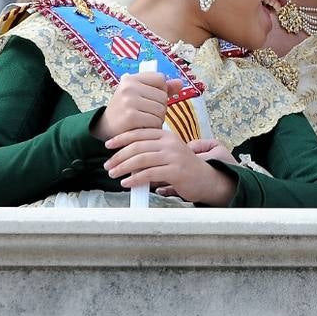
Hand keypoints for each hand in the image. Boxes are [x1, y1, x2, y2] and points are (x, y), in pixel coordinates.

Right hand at [93, 72, 180, 139]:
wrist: (106, 129)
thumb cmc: (127, 110)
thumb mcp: (140, 95)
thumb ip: (160, 89)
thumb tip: (180, 83)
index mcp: (131, 78)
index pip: (160, 79)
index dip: (160, 91)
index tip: (149, 99)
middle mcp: (129, 87)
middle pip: (163, 96)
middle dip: (159, 109)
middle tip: (145, 114)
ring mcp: (129, 101)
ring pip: (161, 110)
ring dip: (157, 119)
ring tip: (143, 121)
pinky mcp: (131, 116)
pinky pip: (156, 122)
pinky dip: (153, 128)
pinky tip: (142, 128)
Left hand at [104, 128, 235, 205]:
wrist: (208, 179)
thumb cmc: (186, 168)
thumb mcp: (170, 153)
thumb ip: (152, 151)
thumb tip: (128, 158)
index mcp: (167, 135)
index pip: (140, 132)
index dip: (122, 138)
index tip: (108, 144)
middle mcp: (170, 143)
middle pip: (138, 146)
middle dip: (119, 155)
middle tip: (108, 164)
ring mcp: (173, 156)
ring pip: (141, 159)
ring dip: (123, 167)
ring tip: (113, 174)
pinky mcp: (175, 171)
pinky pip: (149, 174)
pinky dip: (135, 179)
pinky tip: (127, 183)